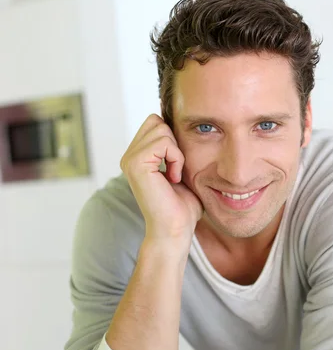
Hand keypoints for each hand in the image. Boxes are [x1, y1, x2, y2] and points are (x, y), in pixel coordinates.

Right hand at [120, 114, 201, 259]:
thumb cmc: (183, 205)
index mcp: (137, 156)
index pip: (156, 122)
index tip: (177, 165)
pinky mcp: (135, 164)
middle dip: (174, 142)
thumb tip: (186, 124)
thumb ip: (176, 147)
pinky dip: (176, 159)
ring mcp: (129, 159)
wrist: (176, 229)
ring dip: (177, 152)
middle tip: (176, 169)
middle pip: (157, 121)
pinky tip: (173, 178)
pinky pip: (164, 143)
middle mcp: (129, 156)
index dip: (173, 138)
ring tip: (174, 175)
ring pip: (161, 129)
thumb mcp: (181, 169)